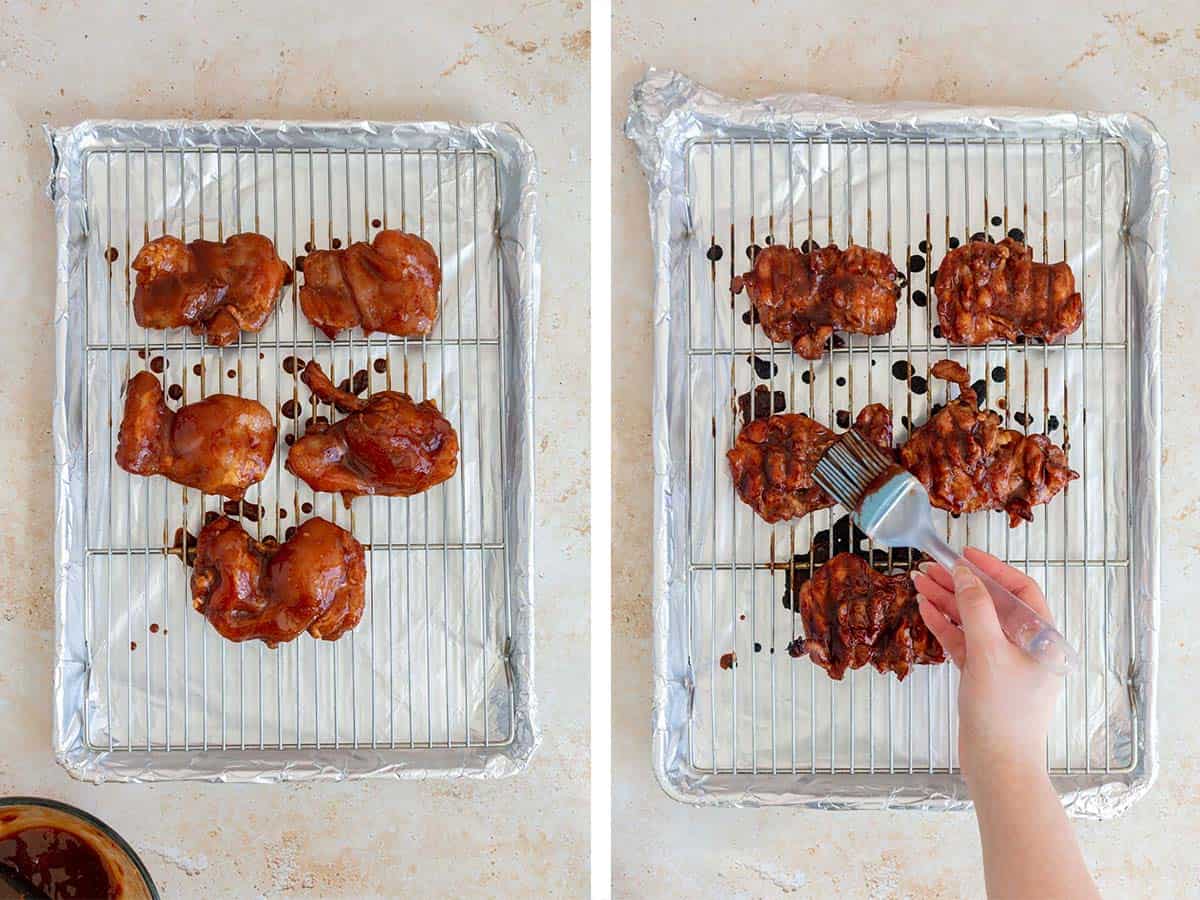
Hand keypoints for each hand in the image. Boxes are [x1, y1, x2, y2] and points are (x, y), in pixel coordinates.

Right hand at [912, 548, 1059, 785]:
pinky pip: (964, 641)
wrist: (998, 765)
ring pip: (973, 621)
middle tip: (930, 566)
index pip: (1020, 590)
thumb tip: (965, 574)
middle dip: (960, 583)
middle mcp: (1026, 646)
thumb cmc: (1003, 713)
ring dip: (947, 601)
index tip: (964, 554)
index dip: (992, 569)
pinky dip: (945, 625)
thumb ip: (975, 609)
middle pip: (992, 603)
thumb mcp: (988, 653)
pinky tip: (925, 609)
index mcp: (1043, 638)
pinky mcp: (983, 676)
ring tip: (918, 582)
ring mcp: (1003, 661)